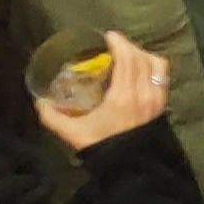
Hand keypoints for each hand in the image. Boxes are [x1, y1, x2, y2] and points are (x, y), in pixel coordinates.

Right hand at [36, 32, 170, 150]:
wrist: (128, 167)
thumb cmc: (100, 147)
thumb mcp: (72, 132)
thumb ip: (52, 117)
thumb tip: (39, 101)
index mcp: (122, 97)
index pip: (127, 60)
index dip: (120, 43)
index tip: (109, 36)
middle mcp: (143, 93)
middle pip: (141, 58)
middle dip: (128, 46)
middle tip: (115, 43)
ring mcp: (156, 98)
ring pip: (156, 64)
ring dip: (142, 54)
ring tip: (128, 54)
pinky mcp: (163, 104)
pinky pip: (163, 76)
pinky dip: (153, 66)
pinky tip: (141, 68)